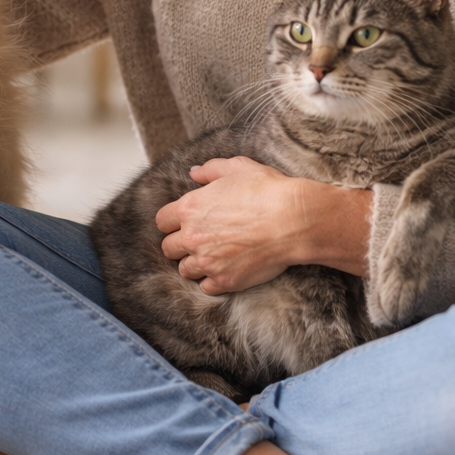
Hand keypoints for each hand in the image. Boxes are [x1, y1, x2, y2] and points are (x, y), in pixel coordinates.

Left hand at [155, 156, 371, 294]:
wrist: (293, 220)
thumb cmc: (267, 190)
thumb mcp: (238, 167)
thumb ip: (210, 170)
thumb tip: (194, 172)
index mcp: (190, 208)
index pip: (162, 221)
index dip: (172, 221)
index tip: (184, 222)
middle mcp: (193, 237)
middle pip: (168, 248)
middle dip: (180, 245)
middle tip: (197, 241)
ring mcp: (208, 262)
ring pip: (185, 270)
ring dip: (194, 264)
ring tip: (211, 256)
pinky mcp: (225, 280)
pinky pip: (206, 287)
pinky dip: (212, 280)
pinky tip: (224, 270)